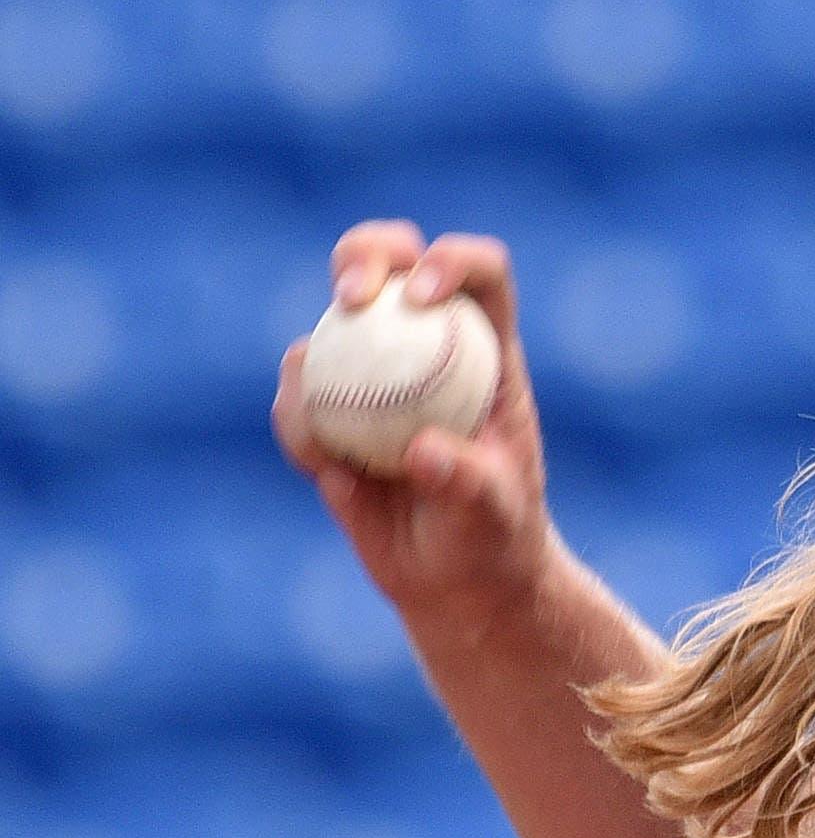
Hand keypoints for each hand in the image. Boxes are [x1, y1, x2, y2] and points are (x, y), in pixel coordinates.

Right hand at [272, 223, 552, 623]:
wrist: (456, 582)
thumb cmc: (494, 539)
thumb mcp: (493, 513)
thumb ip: (466, 480)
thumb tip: (421, 450)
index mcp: (487, 353)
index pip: (481, 277)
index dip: (452, 261)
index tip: (422, 295)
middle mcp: (427, 347)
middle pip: (391, 262)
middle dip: (363, 255)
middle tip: (350, 298)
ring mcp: (372, 374)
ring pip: (327, 327)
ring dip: (312, 367)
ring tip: (334, 451)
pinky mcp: (329, 412)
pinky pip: (297, 397)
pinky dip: (297, 424)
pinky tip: (326, 470)